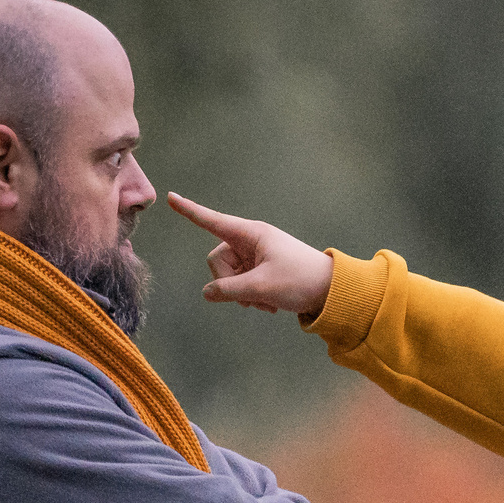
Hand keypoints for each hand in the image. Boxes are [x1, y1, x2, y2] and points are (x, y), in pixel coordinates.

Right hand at [166, 192, 334, 317]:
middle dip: (229, 284)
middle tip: (252, 298)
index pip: (213, 221)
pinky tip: (270, 304)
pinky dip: (252, 297)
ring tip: (267, 302)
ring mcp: (256, 257)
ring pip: (229, 277)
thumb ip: (229, 290)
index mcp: (251, 234)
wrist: (333, 292)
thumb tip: (207, 293)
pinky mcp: (262, 271)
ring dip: (242, 294)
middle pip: (217, 261)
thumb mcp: (261, 288)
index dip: (190, 211)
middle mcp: (251, 241)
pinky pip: (242, 284)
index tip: (171, 197)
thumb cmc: (301, 281)